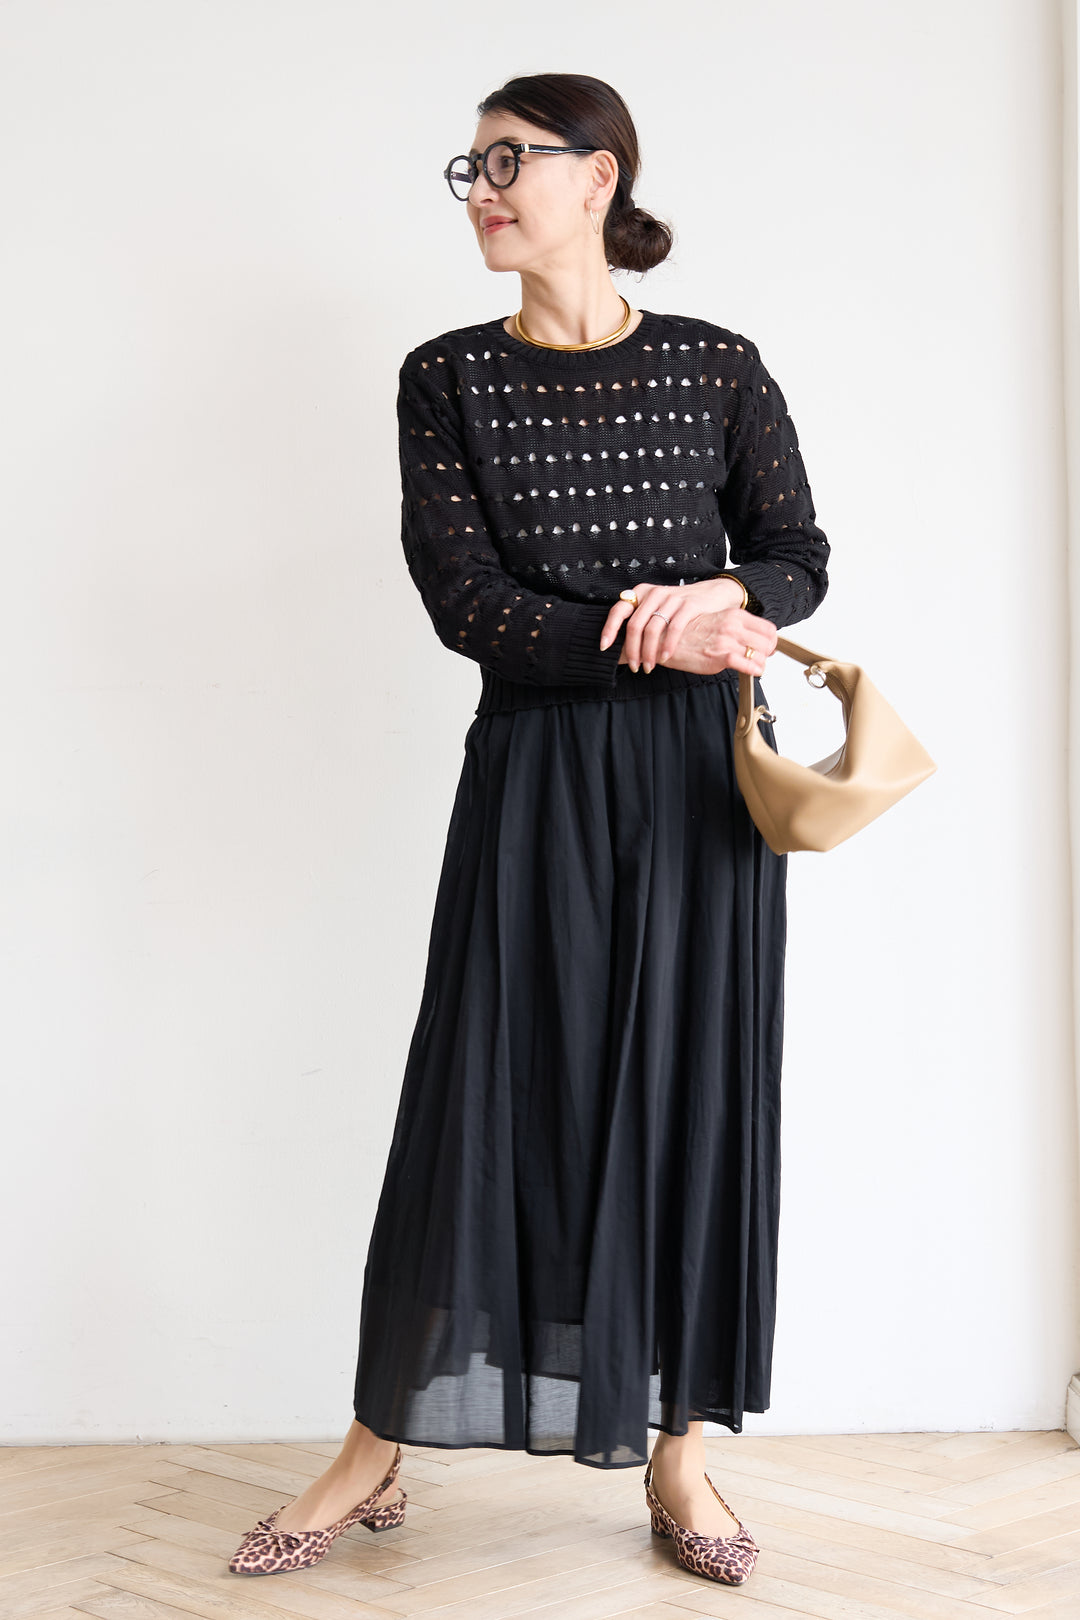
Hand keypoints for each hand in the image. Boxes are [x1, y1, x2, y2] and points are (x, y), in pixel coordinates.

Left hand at [601, 578, 777, 675]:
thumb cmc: (680, 607)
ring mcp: (671, 598)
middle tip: (634, 666)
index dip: (609, 629)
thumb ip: (640, 620)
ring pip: (652, 629)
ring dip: (648, 652)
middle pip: (634, 625)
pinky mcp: (688, 605)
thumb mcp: (657, 608)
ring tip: (648, 667)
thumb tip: (619, 646)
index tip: (605, 647)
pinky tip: (665, 658)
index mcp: (642, 593)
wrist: (712, 595)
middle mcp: (654, 593)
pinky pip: (673, 629)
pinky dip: (667, 646)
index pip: (618, 610)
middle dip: (632, 650)